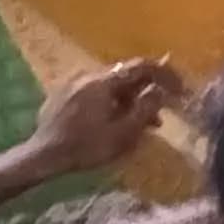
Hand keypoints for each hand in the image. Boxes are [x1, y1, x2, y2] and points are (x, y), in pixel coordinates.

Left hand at [28, 58, 180, 178]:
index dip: (166, 75)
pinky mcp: (62, 95)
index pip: (142, 66)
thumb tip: (159, 90)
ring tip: (139, 123)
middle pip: (126, 75)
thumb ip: (146, 108)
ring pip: (110, 85)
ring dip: (129, 99)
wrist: (42, 156)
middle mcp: (88, 75)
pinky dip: (110, 102)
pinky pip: (94, 92)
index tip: (180, 90)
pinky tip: (112, 121)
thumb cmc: (86, 147)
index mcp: (104, 81)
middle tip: (160, 113)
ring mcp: (72, 84)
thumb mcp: (123, 133)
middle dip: (147, 91)